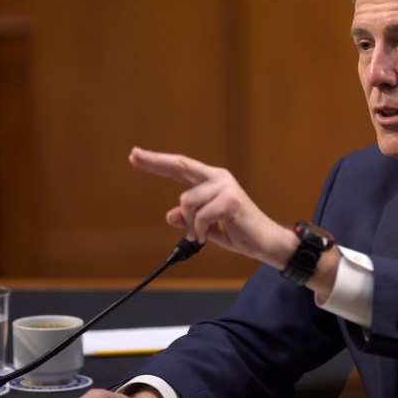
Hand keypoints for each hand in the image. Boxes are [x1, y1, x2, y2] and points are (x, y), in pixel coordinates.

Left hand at [128, 147, 297, 268]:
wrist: (264, 242)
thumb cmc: (237, 231)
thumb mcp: (206, 227)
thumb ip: (189, 219)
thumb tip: (170, 215)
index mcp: (212, 181)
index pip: (181, 168)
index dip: (158, 162)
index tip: (136, 155)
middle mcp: (218, 178)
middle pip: (181, 166)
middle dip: (155, 162)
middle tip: (133, 156)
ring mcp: (225, 188)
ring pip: (187, 202)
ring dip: (190, 224)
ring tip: (201, 234)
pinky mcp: (231, 201)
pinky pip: (201, 216)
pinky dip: (200, 231)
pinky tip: (208, 236)